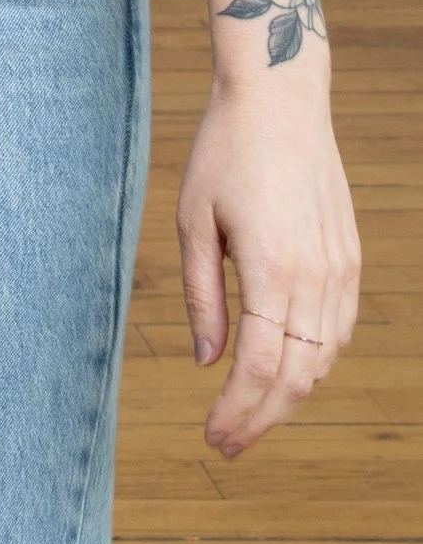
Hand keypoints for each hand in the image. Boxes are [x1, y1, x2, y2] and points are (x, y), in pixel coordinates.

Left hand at [179, 73, 361, 455]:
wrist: (280, 100)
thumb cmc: (224, 152)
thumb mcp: (194, 221)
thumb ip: (202, 297)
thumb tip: (207, 363)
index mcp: (272, 271)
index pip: (259, 369)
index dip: (237, 412)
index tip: (212, 438)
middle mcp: (315, 278)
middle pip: (296, 378)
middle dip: (261, 419)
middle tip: (226, 443)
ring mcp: (339, 270)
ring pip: (323, 360)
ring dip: (289, 396)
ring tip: (250, 413)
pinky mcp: (349, 259)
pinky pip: (338, 330)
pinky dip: (314, 361)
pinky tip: (285, 369)